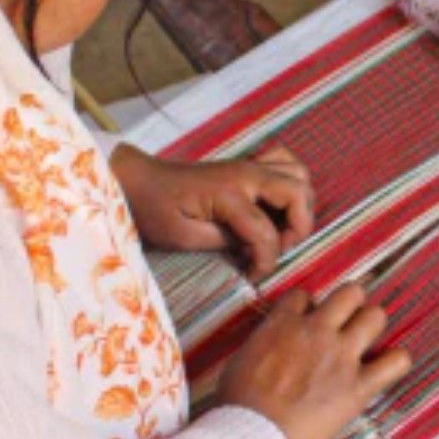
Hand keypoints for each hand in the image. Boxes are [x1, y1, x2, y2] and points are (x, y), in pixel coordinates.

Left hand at [110, 142, 314, 274]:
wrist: (138, 181)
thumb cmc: (155, 210)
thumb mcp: (184, 236)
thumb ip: (225, 242)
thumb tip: (254, 250)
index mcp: (228, 193)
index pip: (267, 231)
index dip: (267, 260)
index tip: (254, 276)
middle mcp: (246, 173)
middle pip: (299, 193)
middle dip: (298, 227)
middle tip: (279, 248)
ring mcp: (249, 165)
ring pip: (299, 174)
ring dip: (300, 204)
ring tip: (282, 228)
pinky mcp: (247, 165)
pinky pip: (286, 162)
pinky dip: (292, 182)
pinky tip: (278, 204)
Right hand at [217, 284, 411, 438]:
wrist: (251, 436)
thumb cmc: (236, 405)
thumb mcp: (239, 360)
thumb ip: (263, 344)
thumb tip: (270, 344)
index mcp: (283, 324)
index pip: (305, 295)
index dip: (309, 307)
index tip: (308, 321)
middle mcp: (317, 332)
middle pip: (349, 293)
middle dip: (350, 304)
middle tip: (345, 323)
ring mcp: (341, 356)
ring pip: (375, 316)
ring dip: (372, 326)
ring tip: (366, 341)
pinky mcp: (358, 386)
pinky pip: (396, 362)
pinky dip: (396, 362)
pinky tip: (388, 368)